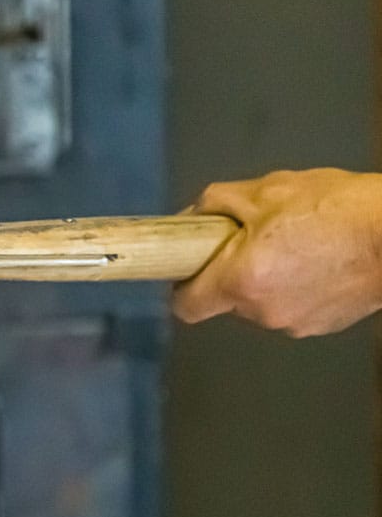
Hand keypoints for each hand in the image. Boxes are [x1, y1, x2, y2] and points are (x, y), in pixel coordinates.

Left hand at [172, 168, 381, 336]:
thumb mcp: (264, 191)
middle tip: (250, 238)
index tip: (188, 266)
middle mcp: (264, 312)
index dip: (182, 286)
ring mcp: (297, 324)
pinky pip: (292, 305)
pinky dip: (294, 286)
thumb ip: (214, 204)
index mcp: (241, 282)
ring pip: (260, 303)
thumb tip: (191, 217)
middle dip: (229, 272)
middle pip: (225, 301)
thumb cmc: (334, 209)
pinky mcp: (325, 325)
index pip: (186, 307)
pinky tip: (316, 258)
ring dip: (264, 278)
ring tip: (293, 243)